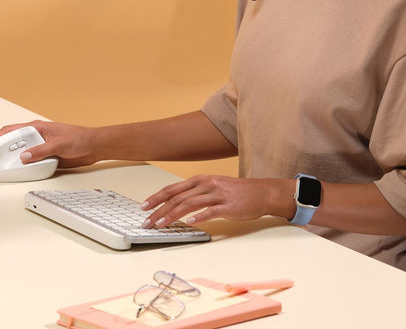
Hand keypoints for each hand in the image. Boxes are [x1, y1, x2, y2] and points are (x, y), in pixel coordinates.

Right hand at [0, 120, 99, 168]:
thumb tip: (24, 157)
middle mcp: (35, 137)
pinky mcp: (44, 157)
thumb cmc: (79, 138)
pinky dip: (19, 167)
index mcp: (36, 128)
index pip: (12, 131)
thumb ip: (41, 150)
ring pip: (18, 153)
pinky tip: (14, 173)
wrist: (93, 146)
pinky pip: (28, 162)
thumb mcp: (59, 144)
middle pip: (11, 143)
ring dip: (7, 160)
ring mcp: (39, 147)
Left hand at [140, 175, 293, 227]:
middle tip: (147, 221)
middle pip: (177, 197)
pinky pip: (211, 211)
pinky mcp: (228, 206)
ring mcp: (217, 194)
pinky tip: (189, 222)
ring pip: (189, 204)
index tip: (144, 207)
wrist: (261, 192)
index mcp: (200, 180)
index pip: (172, 188)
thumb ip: (196, 193)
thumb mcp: (212, 187)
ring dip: (172, 215)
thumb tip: (176, 204)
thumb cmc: (235, 192)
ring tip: (161, 225)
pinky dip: (199, 217)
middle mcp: (206, 184)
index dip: (157, 197)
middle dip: (159, 209)